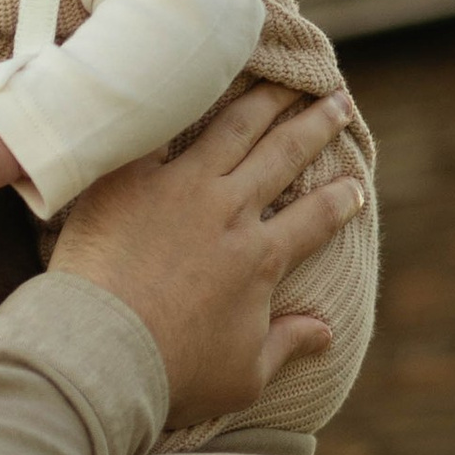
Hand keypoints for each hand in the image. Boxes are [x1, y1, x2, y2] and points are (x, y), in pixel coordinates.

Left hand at [49, 85, 353, 428]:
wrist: (99, 356)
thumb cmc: (170, 375)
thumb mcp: (242, 377)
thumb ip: (285, 346)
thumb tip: (325, 333)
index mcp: (260, 259)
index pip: (316, 218)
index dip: (341, 199)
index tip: (355, 185)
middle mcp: (228, 211)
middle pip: (283, 154)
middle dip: (316, 125)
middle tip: (337, 103)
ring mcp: (178, 188)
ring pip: (234, 127)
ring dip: (265, 99)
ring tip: (283, 80)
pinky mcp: (127, 179)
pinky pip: (154, 127)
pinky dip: (174, 100)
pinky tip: (190, 77)